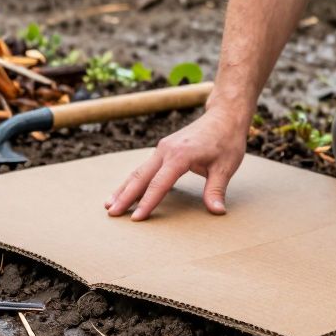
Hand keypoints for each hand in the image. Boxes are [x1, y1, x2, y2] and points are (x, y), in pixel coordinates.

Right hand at [105, 107, 247, 219]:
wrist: (224, 116)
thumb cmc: (226, 141)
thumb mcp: (225, 167)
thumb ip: (216, 190)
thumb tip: (217, 211)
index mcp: (180, 155)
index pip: (159, 184)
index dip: (147, 203)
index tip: (136, 219)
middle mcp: (166, 150)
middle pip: (141, 177)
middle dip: (125, 196)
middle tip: (111, 214)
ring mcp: (163, 148)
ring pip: (139, 171)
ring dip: (124, 188)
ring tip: (109, 205)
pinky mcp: (164, 149)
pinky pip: (145, 167)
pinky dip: (133, 180)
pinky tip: (125, 191)